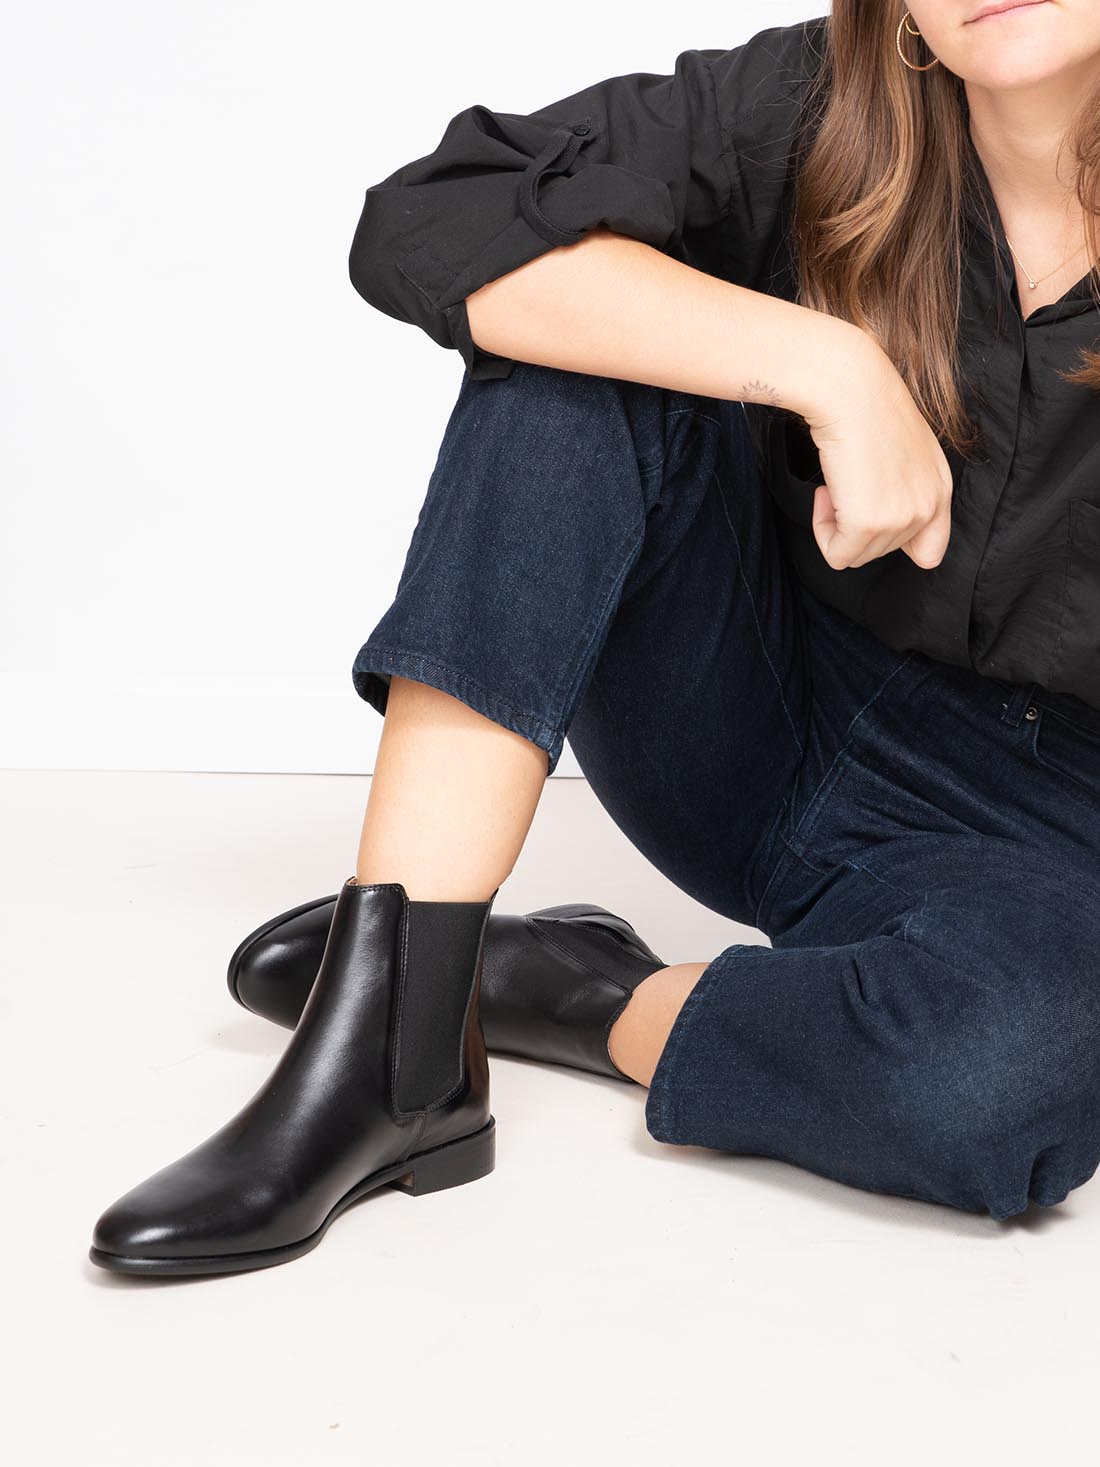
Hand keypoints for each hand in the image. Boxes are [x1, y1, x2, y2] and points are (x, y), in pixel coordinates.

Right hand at [802, 339, 953, 571]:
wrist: (851, 390)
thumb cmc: (869, 407)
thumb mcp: (906, 451)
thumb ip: (904, 488)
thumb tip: (874, 517)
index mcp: (941, 490)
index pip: (931, 552)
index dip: (894, 543)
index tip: (869, 517)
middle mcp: (928, 508)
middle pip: (881, 554)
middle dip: (854, 526)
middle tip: (843, 485)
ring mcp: (901, 518)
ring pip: (857, 556)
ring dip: (837, 526)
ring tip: (835, 485)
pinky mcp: (868, 524)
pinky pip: (837, 556)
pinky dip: (822, 531)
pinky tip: (825, 493)